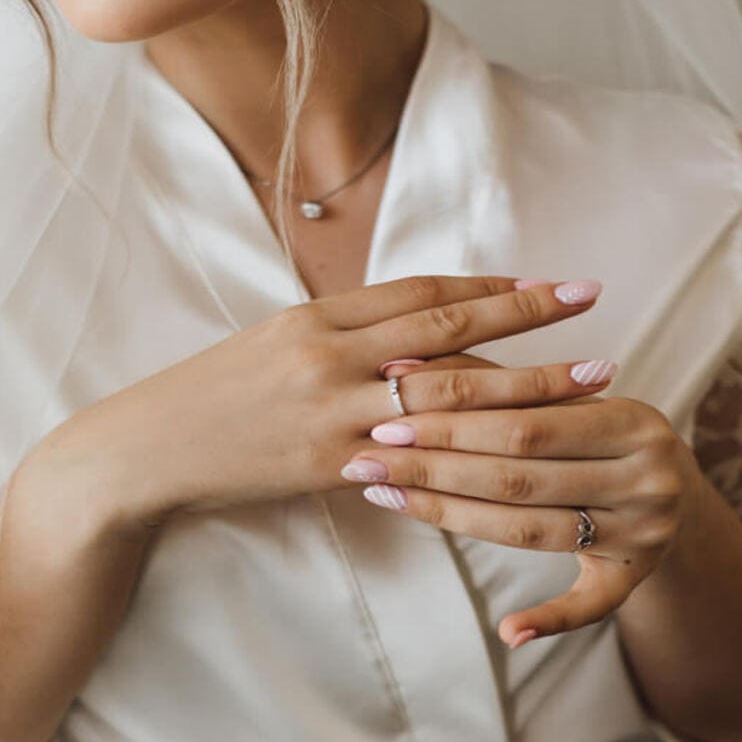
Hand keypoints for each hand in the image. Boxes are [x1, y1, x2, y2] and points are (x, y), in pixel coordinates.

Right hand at [33, 276, 607, 532]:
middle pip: (446, 326)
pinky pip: (413, 453)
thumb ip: (342, 339)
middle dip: (526, 316)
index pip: (421, 292)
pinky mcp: (325, 460)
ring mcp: (329, 405)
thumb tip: (411, 344)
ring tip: (586, 381)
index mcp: (318, 314)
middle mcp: (330, 349)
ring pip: (445, 389)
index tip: (546, 281)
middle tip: (592, 302)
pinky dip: (468, 449)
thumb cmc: (214, 397)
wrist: (149, 448)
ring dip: (523, 384)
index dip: (490, 284)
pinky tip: (518, 450)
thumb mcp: (274, 346)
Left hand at [340, 362, 704, 647]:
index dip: (451, 422)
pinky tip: (506, 630)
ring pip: (532, 530)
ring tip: (385, 497)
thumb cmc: (597, 434)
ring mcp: (643, 533)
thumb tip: (403, 366)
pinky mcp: (634, 579)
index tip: (385, 418)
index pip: (524, 424)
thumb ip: (495, 384)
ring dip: (450, 515)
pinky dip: (548, 620)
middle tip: (367, 457)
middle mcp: (646, 479)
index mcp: (634, 422)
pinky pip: (589, 607)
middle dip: (434, 465)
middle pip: (520, 476)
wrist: (673, 488)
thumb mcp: (566, 401)